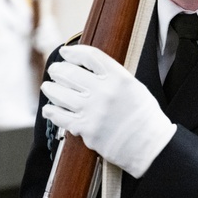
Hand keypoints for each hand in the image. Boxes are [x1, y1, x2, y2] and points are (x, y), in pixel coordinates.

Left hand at [42, 44, 175, 177]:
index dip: (73, 52)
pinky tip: (49, 109)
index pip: (90, 56)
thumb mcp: (134, 87)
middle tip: (54, 71)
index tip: (65, 52)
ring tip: (48, 87)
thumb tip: (88, 67)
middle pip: (70, 73)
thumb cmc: (143, 116)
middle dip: (58, 70)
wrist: (150, 145)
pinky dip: (51, 111)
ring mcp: (93, 111)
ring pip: (60, 94)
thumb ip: (113, 76)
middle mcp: (105, 92)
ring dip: (50, 88)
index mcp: (120, 78)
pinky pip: (60, 116)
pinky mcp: (86, 129)